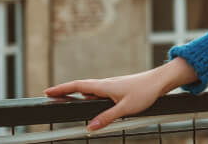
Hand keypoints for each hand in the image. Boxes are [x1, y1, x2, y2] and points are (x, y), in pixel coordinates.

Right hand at [44, 67, 170, 130]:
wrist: (160, 81)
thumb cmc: (145, 91)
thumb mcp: (126, 108)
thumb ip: (107, 117)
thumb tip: (90, 127)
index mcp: (104, 86)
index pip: (78, 86)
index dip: (62, 89)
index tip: (47, 91)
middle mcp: (106, 84)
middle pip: (80, 87)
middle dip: (64, 91)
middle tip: (50, 95)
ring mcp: (111, 86)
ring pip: (89, 89)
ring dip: (76, 93)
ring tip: (64, 98)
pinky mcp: (118, 89)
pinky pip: (98, 92)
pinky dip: (88, 95)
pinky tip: (88, 100)